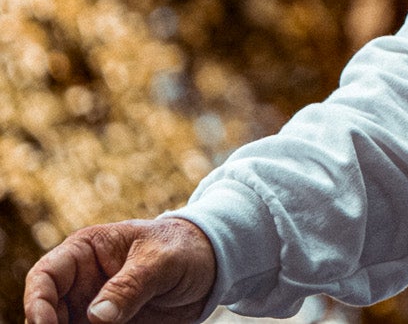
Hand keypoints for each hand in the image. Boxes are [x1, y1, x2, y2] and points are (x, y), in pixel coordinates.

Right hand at [24, 218, 216, 323]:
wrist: (213, 265)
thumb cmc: (185, 248)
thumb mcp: (163, 259)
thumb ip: (131, 284)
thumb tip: (97, 316)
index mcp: (86, 251)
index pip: (45, 275)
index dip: (37, 301)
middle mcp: (82, 282)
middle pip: (49, 311)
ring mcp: (93, 308)